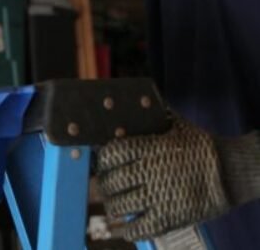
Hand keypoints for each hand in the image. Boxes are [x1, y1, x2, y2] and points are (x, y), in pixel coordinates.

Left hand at [96, 115, 242, 240]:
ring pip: (122, 204)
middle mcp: (150, 171)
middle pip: (113, 180)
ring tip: (112, 203)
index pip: (113, 152)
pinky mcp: (170, 217)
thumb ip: (154, 116)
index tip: (103, 161)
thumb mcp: (175, 124)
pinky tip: (123, 227)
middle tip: (104, 184)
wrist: (229, 172)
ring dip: (112, 204)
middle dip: (104, 183)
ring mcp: (159, 196)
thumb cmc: (201, 145)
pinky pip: (141, 227)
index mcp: (150, 147)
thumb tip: (136, 102)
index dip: (103, 158)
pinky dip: (128, 229)